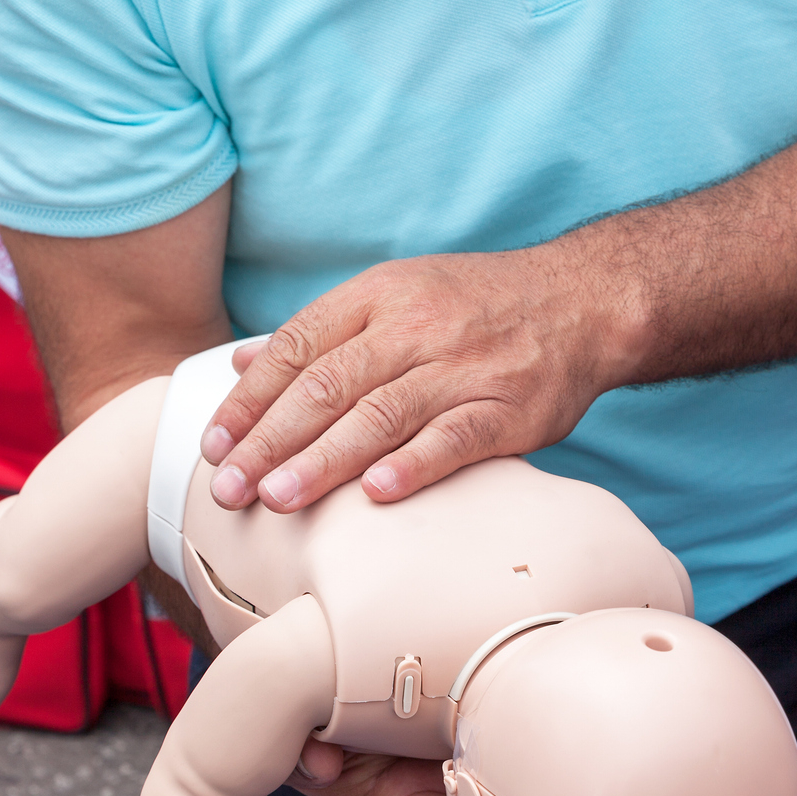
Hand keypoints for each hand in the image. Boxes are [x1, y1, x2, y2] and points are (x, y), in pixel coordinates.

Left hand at [197, 246, 640, 512]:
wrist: (582, 300)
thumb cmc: (476, 307)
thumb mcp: (395, 295)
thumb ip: (322, 332)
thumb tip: (243, 363)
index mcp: (378, 296)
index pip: (297, 349)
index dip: (250, 402)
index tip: (213, 447)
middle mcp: (415, 327)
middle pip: (327, 387)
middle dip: (270, 442)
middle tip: (229, 489)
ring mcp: (463, 366)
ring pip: (380, 415)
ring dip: (323, 461)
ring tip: (277, 500)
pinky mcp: (507, 406)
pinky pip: (455, 437)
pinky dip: (414, 465)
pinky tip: (376, 495)